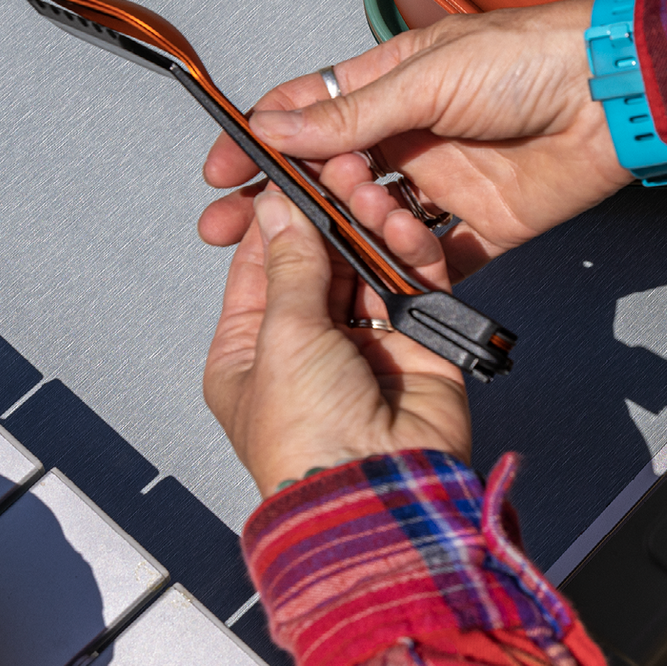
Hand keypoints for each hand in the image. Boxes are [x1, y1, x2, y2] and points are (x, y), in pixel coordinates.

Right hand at [199, 0, 629, 278]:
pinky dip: (415, 268)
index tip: (223, 172)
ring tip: (377, 215)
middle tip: (243, 228)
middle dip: (287, 202)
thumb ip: (350, 115)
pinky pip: (433, 258)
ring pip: (375, 223)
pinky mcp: (481, 224)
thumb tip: (274, 129)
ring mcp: (442, 183)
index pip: (306, 116)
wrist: (611, 96)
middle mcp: (408, 137)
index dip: (259, 142)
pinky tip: (410, 260)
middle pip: (329, 177)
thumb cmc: (526, 59)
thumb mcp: (426, 77)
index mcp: (388, 86)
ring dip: (362, 228)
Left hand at [203, 159, 469, 496]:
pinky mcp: (415, 347)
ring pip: (367, 267)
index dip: (277, 218)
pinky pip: (412, 287)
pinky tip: (401, 227)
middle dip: (332, 216)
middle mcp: (307, 347)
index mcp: (251, 353)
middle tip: (340, 172)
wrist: (379, 493)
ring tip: (369, 193)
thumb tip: (279, 211)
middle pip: (319, 262)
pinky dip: (409, 254)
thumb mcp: (283, 338)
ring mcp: (363, 346)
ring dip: (370, 228)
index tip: (290, 173)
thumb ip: (291, 266)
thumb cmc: (308, 443)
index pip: (262, 267)